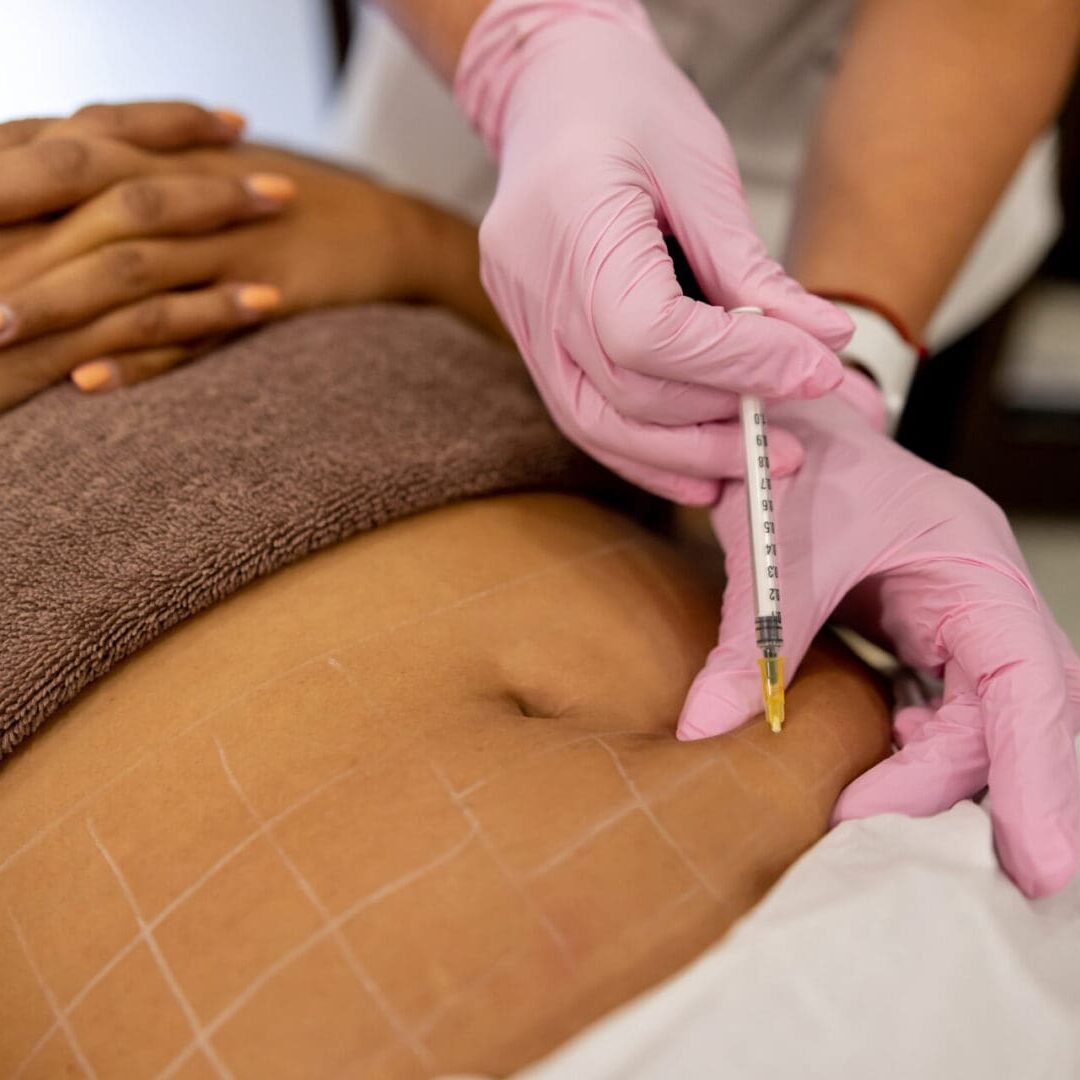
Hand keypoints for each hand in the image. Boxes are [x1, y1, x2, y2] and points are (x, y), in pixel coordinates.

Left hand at [0, 142, 492, 408]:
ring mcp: (228, 244)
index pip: (59, 167)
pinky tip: (92, 381)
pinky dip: (141, 355)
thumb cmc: (292, 211)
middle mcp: (190, 195)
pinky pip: (193, 328)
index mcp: (165, 162)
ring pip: (127, 272)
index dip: (3, 196)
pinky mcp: (266, 291)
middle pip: (78, 215)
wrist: (387, 232)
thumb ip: (141, 187)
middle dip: (12, 252)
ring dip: (60, 304)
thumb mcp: (213, 185)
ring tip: (2, 338)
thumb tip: (70, 206)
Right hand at [454, 0, 852, 503]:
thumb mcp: (702, 167)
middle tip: (794, 435)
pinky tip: (695, 467)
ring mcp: (521, 317)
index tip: (812, 371)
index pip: (649, 331)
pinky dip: (641, 451)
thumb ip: (752, 267)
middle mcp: (530, 282)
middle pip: (625, 391)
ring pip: (594, 423)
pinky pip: (580, 415)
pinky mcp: (530, 339)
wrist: (552, 91)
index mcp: (569, 218)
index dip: (735, 364)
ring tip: (754, 461)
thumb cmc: (626, 106)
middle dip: (719, 423)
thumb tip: (822, 341)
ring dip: (681, 456)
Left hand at [677, 362, 1079, 897]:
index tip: (1038, 866)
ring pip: (980, 728)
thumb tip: (706, 729)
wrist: (777, 428)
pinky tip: (868, 780)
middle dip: (989, 798)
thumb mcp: (778, 544)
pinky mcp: (921, 642)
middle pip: (1015, 721)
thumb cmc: (796, 462)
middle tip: (900, 857)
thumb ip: (754, 636)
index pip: (1033, 681)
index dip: (1043, 774)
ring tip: (864, 824)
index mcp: (974, 565)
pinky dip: (910, 759)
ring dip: (934, 783)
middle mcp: (981, 602)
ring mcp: (956, 626)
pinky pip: (938, 717)